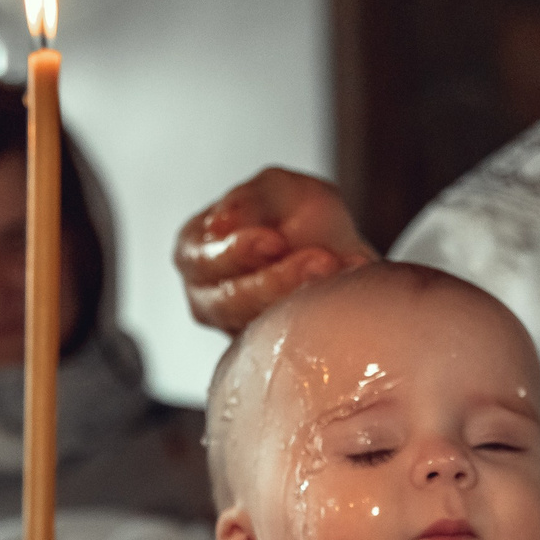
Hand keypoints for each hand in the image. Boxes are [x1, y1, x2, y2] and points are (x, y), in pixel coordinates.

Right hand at [176, 168, 377, 333]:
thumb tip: (221, 224)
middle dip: (277, 281)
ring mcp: (235, 328)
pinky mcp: (265, 350)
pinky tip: (346, 292)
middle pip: (230, 301)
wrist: (330, 246)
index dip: (239, 251)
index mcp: (194, 250)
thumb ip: (249, 201)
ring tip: (339, 273)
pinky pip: (282, 344)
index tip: (275, 241)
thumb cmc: (291, 214)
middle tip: (322, 261)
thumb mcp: (274, 190)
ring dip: (301, 301)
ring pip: (256, 326)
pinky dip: (317, 318)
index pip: (205, 259)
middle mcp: (205, 296)